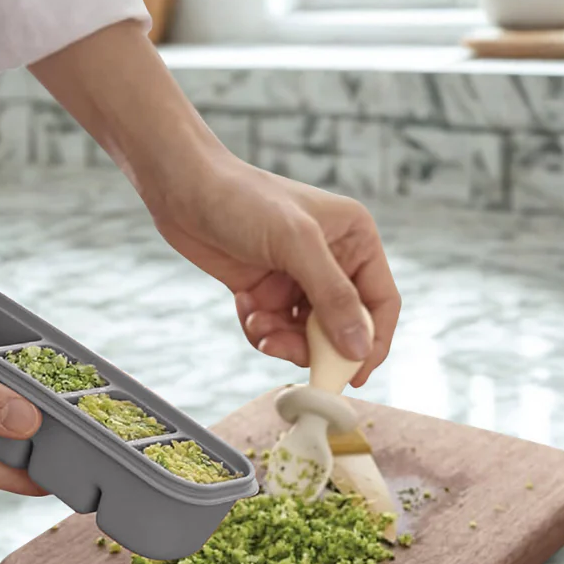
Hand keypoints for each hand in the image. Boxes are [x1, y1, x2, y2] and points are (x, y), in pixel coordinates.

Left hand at [150, 155, 399, 386]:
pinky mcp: (265, 289)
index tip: (353, 376)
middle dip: (314, 344)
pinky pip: (275, 329)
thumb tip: (359, 347)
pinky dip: (260, 329)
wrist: (183, 188)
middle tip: (285, 349)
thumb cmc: (243, 199)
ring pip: (305, 334)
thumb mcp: (295, 243)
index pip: (381, 303)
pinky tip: (244, 307)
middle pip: (342, 326)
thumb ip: (332, 296)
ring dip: (282, 337)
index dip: (372, 342)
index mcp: (355, 239)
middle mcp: (332, 260)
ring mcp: (296, 277)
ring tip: (258, 323)